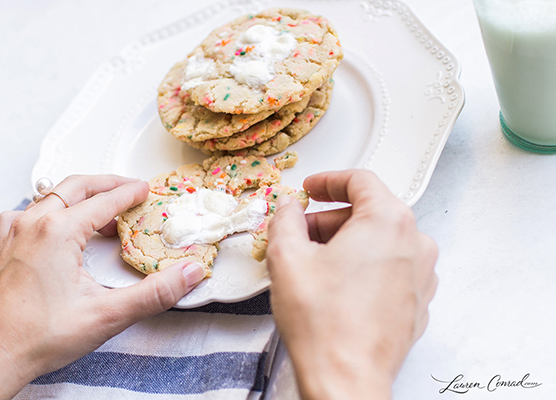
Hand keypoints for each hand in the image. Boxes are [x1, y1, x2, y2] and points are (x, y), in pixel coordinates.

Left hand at [0, 175, 205, 399]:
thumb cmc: (38, 337)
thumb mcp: (108, 315)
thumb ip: (155, 293)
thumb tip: (187, 273)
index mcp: (58, 232)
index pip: (105, 201)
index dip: (130, 193)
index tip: (145, 190)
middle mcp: (34, 225)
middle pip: (77, 186)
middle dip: (108, 183)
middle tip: (129, 187)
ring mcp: (15, 233)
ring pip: (52, 195)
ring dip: (80, 194)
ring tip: (101, 205)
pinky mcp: (6, 246)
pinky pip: (27, 212)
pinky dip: (48, 208)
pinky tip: (56, 222)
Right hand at [266, 170, 437, 399]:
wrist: (346, 379)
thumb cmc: (325, 325)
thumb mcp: (287, 257)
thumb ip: (285, 219)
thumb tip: (288, 208)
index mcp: (388, 221)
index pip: (360, 180)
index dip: (328, 180)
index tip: (312, 188)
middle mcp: (415, 243)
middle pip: (371, 211)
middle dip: (332, 217)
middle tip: (303, 230)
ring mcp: (421, 274)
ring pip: (381, 240)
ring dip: (348, 242)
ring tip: (317, 261)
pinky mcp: (418, 300)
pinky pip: (391, 267)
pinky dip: (366, 265)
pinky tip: (338, 284)